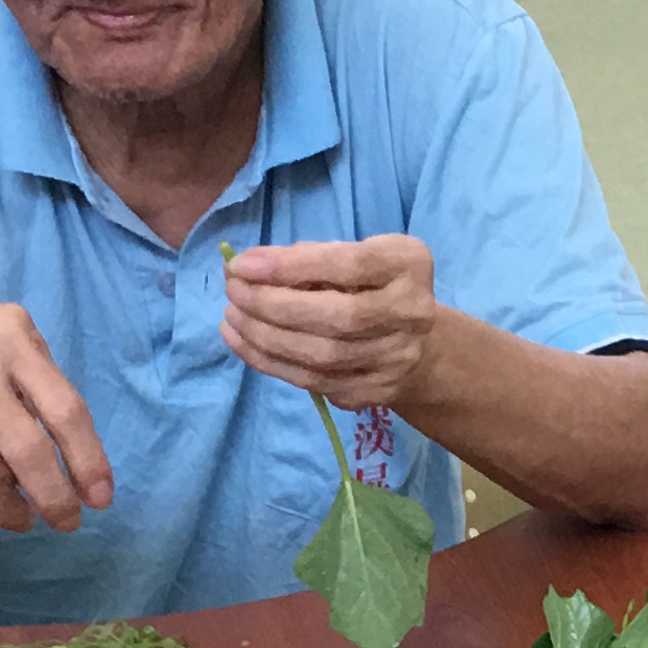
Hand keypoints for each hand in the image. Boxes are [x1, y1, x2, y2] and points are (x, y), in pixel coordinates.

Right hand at [0, 272, 111, 533]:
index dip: (88, 462)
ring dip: (7, 509)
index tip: (100, 499)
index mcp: (10, 340)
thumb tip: (76, 460)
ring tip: (17, 516)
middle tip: (65, 522)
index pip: (65, 411)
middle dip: (54, 500)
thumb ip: (38, 380)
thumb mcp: (0, 331)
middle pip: (26, 453)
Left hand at [222, 234, 444, 408]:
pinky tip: (242, 341)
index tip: (242, 264)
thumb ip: (304, 258)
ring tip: (232, 316)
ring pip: (322, 355)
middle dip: (272, 305)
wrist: (416, 344)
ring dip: (264, 336)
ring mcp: (397, 359)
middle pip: (338, 317)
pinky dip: (269, 361)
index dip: (292, 266)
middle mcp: (413, 313)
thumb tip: (243, 267)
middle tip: (234, 291)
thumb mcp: (349, 255)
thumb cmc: (369, 286)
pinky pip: (314, 382)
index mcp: (408, 265)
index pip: (350, 265)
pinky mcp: (375, 391)